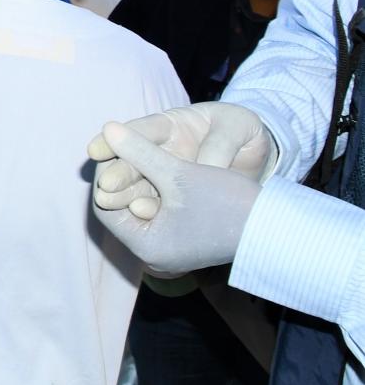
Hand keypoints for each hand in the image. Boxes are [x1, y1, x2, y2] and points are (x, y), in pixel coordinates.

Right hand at [89, 102, 271, 213]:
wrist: (262, 151)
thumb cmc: (244, 131)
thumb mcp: (238, 127)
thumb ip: (220, 144)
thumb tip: (205, 165)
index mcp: (171, 124)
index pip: (141, 129)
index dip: (119, 139)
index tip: (97, 151)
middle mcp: (161, 150)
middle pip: (133, 160)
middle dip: (118, 173)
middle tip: (105, 187)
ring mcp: (166, 175)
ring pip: (138, 185)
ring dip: (124, 195)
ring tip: (111, 203)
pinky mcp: (174, 198)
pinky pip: (156, 204)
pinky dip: (147, 209)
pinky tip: (141, 215)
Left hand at [90, 122, 261, 276]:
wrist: (278, 228)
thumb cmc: (229, 203)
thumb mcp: (179, 172)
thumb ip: (139, 151)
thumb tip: (107, 129)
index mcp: (147, 248)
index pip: (106, 206)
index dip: (108, 173)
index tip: (115, 146)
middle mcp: (154, 256)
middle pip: (121, 209)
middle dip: (124, 176)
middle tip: (123, 146)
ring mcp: (170, 251)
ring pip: (140, 208)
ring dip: (139, 181)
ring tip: (140, 153)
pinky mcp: (184, 243)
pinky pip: (157, 214)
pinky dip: (156, 191)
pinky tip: (159, 168)